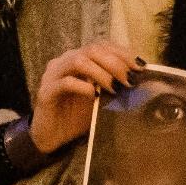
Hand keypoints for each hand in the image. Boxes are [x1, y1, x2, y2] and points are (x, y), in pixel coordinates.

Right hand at [27, 43, 141, 153]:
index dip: (122, 53)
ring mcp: (53, 75)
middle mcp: (65, 61)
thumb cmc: (77, 117)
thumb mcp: (101, 99)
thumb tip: (138, 81)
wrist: (53, 138)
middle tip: (130, 79)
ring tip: (115, 88)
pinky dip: (83, 87)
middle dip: (115, 63)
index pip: (102, 46)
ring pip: (78, 61)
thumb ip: (114, 86)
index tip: (140, 67)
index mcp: (79, 59)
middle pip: (92, 49)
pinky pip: (65, 83)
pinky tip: (94, 96)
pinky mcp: (45, 91)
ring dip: (101, 73)